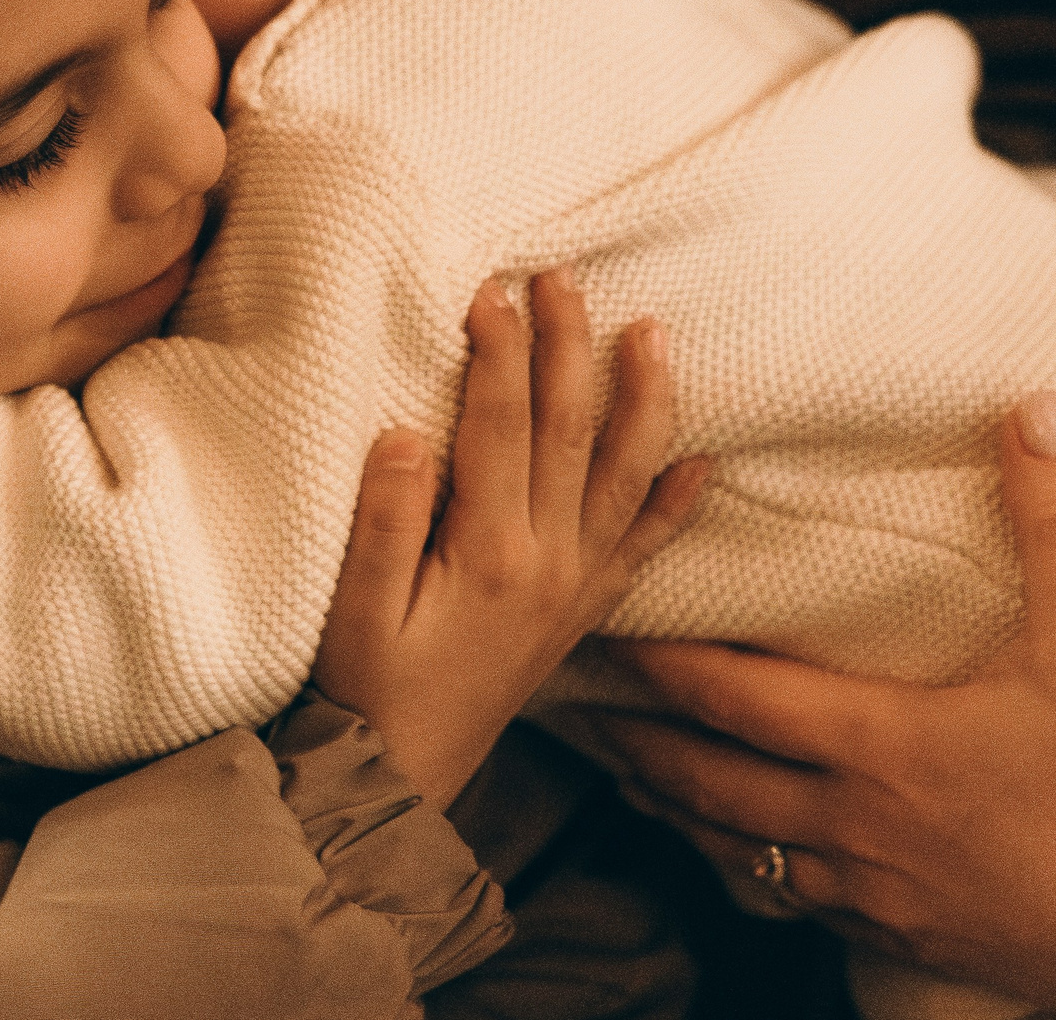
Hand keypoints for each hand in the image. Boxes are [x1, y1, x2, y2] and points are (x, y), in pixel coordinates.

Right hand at [315, 270, 708, 810]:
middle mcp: (548, 561)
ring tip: (652, 333)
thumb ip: (380, 521)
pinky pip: (644, 547)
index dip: (499, 350)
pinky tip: (701, 460)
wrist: (404, 777)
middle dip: (571, 345)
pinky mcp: (584, 610)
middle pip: (570, 429)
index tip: (491, 290)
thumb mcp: (353, 611)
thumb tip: (404, 432)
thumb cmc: (364, 691)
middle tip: (566, 278)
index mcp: (488, 551)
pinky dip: (676, 500)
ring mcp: (575, 586)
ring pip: (625, 474)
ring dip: (643, 398)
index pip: (501, 424)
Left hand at [585, 396, 1055, 1019]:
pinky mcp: (894, 931)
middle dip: (631, 736)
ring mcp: (864, 885)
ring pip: (732, 843)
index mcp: (874, 742)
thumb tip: (1035, 413)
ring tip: (624, 773)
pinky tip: (732, 856)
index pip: (728, 693)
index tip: (597, 625)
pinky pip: (788, 895)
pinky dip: (740, 866)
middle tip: (571, 705)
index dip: (655, 660)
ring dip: (672, 803)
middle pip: (702, 775)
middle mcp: (846, 818)